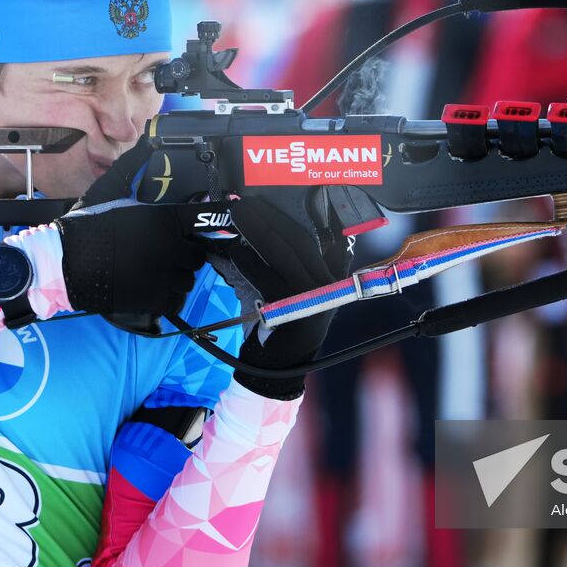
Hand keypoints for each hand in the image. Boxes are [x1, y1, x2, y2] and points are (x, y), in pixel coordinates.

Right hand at [56, 200, 207, 324]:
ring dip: (177, 278)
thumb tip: (148, 158)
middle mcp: (170, 247)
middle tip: (171, 257)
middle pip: (197, 256)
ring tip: (158, 274)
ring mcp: (164, 275)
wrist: (67, 263)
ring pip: (188, 281)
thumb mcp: (116, 198)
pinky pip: (176, 301)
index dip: (208, 224)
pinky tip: (154, 290)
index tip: (215, 225)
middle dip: (186, 257)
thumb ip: (138, 185)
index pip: (201, 221)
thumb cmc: (89, 228)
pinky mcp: (154, 299)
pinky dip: (168, 298)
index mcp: (163, 220)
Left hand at [224, 197, 349, 398]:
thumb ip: (307, 265)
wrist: (281, 368)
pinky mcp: (293, 311)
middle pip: (299, 241)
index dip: (295, 216)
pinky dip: (249, 262)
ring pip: (283, 255)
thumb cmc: (287, 323)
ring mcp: (313, 299)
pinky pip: (267, 279)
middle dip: (270, 217)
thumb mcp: (302, 293)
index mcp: (333, 278)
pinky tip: (233, 250)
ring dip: (257, 232)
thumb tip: (287, 228)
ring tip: (236, 215)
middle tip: (245, 201)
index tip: (272, 198)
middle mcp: (329, 286)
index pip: (317, 238)